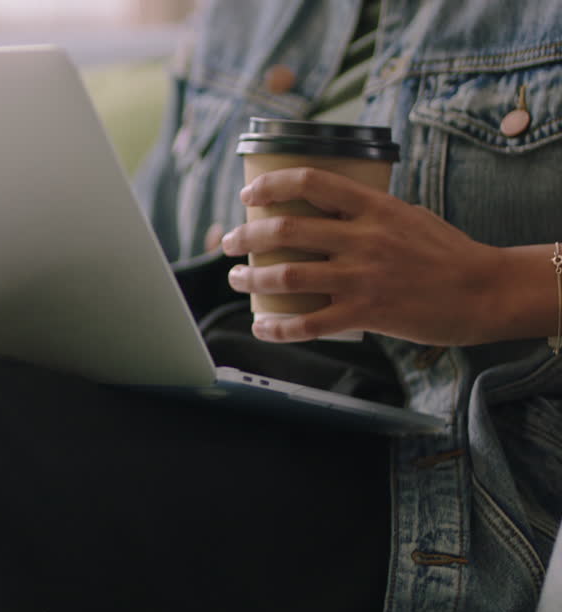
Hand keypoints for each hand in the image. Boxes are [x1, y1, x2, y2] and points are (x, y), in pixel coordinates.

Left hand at [221, 167, 503, 345]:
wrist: (486, 291)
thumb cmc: (447, 252)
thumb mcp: (408, 216)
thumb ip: (367, 212)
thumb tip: (326, 209)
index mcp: (375, 207)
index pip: (313, 181)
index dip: (272, 184)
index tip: (248, 195)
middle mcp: (365, 238)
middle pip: (288, 229)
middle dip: (246, 236)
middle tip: (228, 243)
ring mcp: (364, 277)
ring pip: (289, 274)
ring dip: (252, 277)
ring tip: (237, 279)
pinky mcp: (367, 313)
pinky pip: (310, 322)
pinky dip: (278, 327)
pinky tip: (262, 326)